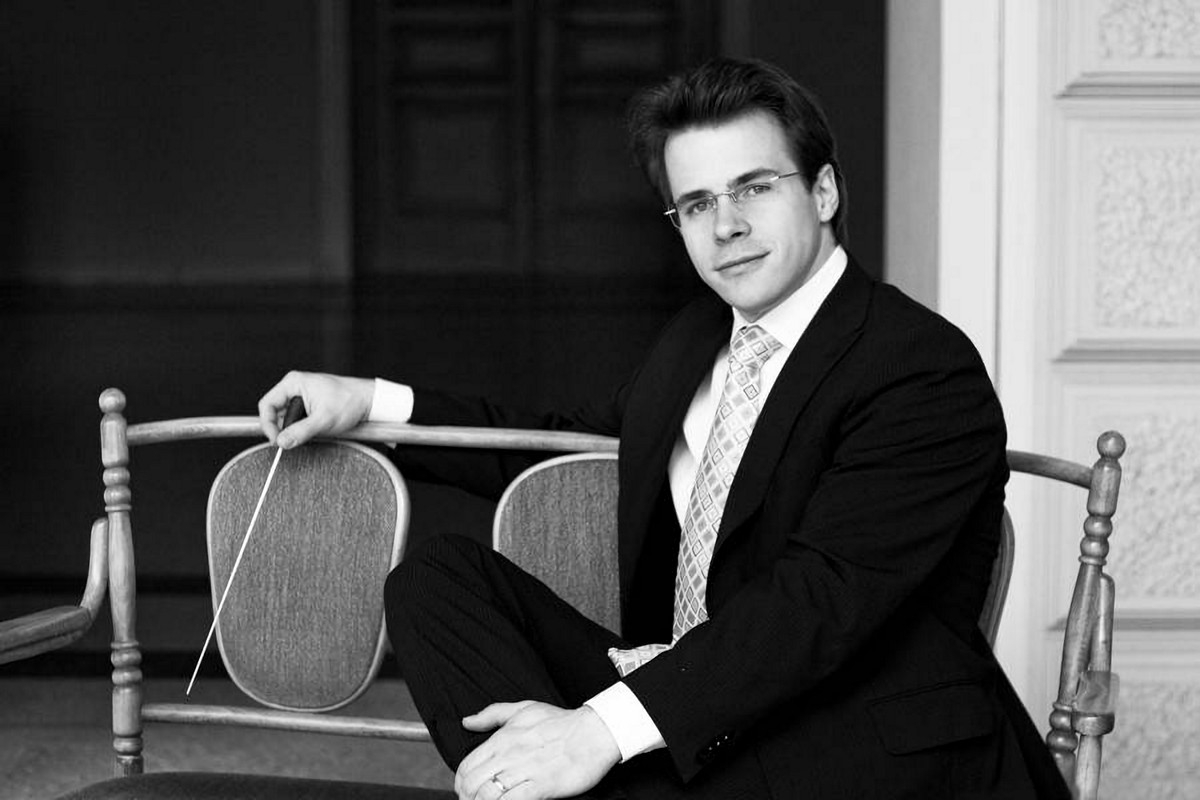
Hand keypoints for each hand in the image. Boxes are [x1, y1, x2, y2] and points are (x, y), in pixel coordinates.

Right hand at [257, 370, 374, 448]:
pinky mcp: (309, 405)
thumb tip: (282, 442)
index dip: (268, 424)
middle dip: (282, 429)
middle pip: (275, 412)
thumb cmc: (350, 402)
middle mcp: (295, 387)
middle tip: (292, 442)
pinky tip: (313, 431)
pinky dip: (301, 428)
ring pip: (286, 418)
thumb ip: (300, 432)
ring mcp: (302, 396)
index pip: (267, 404)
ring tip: (309, 433)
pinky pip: (297, 419)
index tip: (277, 441)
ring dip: (293, 429)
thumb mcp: (323, 420)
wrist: (370, 401)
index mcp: (293, 383)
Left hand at [454, 701, 620, 799]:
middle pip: (471, 784)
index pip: (466, 766)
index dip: (461, 784)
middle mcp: (509, 755)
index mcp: (502, 739)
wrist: (594, 732)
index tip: (467, 791)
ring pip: (486, 795)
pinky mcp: (541, 786)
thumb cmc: (561, 722)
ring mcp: (524, 771)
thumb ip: (492, 714)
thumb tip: (467, 721)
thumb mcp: (524, 709)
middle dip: (468, 798)